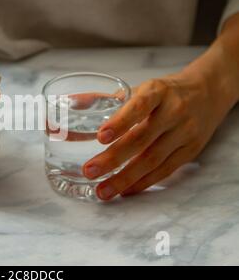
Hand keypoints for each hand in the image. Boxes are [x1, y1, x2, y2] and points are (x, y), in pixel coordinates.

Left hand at [83, 60, 237, 199]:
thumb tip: (71, 103)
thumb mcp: (140, 88)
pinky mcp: (190, 151)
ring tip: (102, 190)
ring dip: (125, 178)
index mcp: (158, 92)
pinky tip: (124, 190)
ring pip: (153, 160)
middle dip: (113, 158)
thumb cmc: (164, 93)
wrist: (208, 93)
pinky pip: (164, 171)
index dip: (120, 122)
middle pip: (142, 139)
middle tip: (89, 171)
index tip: (100, 136)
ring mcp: (184, 133)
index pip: (139, 106)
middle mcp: (174, 112)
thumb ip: (105, 98)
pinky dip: (142, 182)